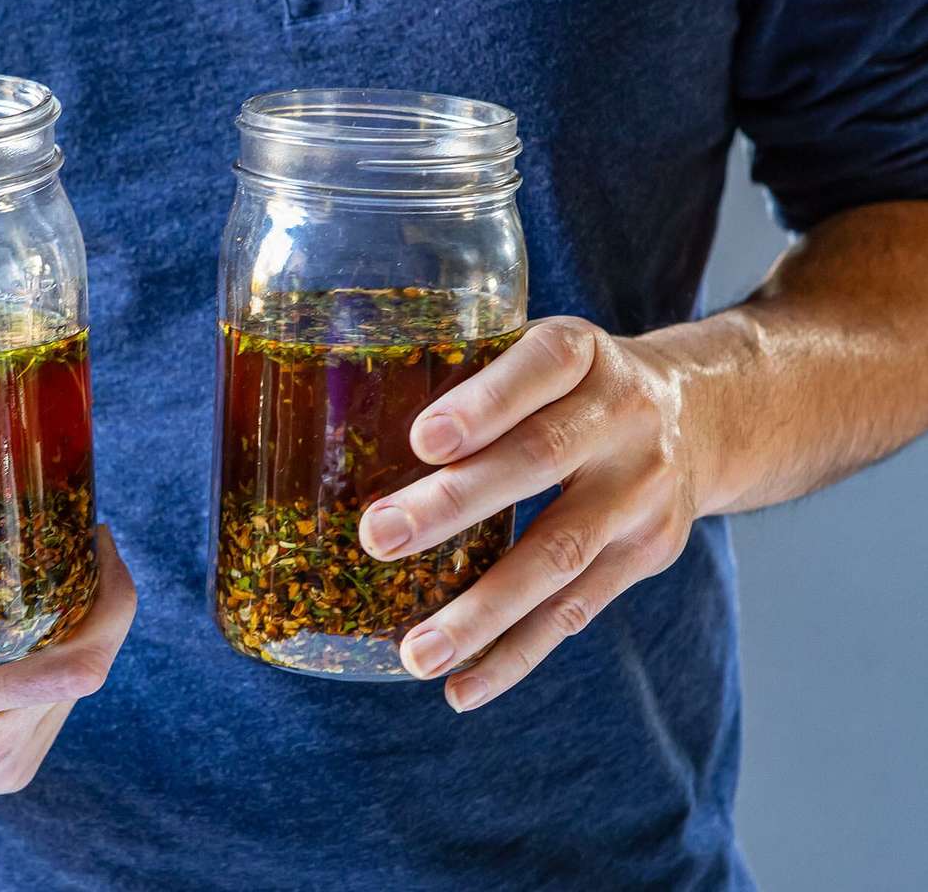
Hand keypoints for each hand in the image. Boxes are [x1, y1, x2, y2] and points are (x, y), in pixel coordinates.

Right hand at [0, 500, 135, 792]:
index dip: (109, 598)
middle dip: (100, 600)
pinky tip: (40, 617)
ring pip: (78, 688)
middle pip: (90, 668)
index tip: (94, 535)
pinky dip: (63, 659)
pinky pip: (57, 708)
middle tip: (77, 536)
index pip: (75, 666)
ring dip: (83, 628)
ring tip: (60, 568)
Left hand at [358, 317, 708, 711]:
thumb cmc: (568, 384)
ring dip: (483, 610)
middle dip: (455, 505)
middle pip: (538, 460)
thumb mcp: (536, 348)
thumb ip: (462, 368)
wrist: (703, 415)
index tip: (422, 440)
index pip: (537, 368)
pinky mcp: (646, 555)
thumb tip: (332, 417)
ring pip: (558, 554)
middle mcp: (623, 417)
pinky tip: (461, 687)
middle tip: (378, 538)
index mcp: (582, 353)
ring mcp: (641, 492)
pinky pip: (575, 612)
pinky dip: (515, 653)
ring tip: (417, 652)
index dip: (483, 404)